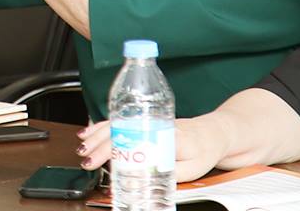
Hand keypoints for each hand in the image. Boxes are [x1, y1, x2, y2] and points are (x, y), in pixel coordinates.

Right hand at [78, 117, 228, 182]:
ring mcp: (147, 120)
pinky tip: (90, 133)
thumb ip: (171, 174)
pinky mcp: (144, 122)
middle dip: (100, 145)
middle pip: (121, 130)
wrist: (216, 132)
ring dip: (97, 135)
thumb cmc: (205, 149)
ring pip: (117, 123)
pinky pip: (119, 121)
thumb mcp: (194, 169)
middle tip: (87, 160)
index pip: (134, 140)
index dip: (114, 149)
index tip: (102, 160)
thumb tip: (149, 180)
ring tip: (83, 148)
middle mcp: (154, 124)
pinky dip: (102, 127)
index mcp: (166, 135)